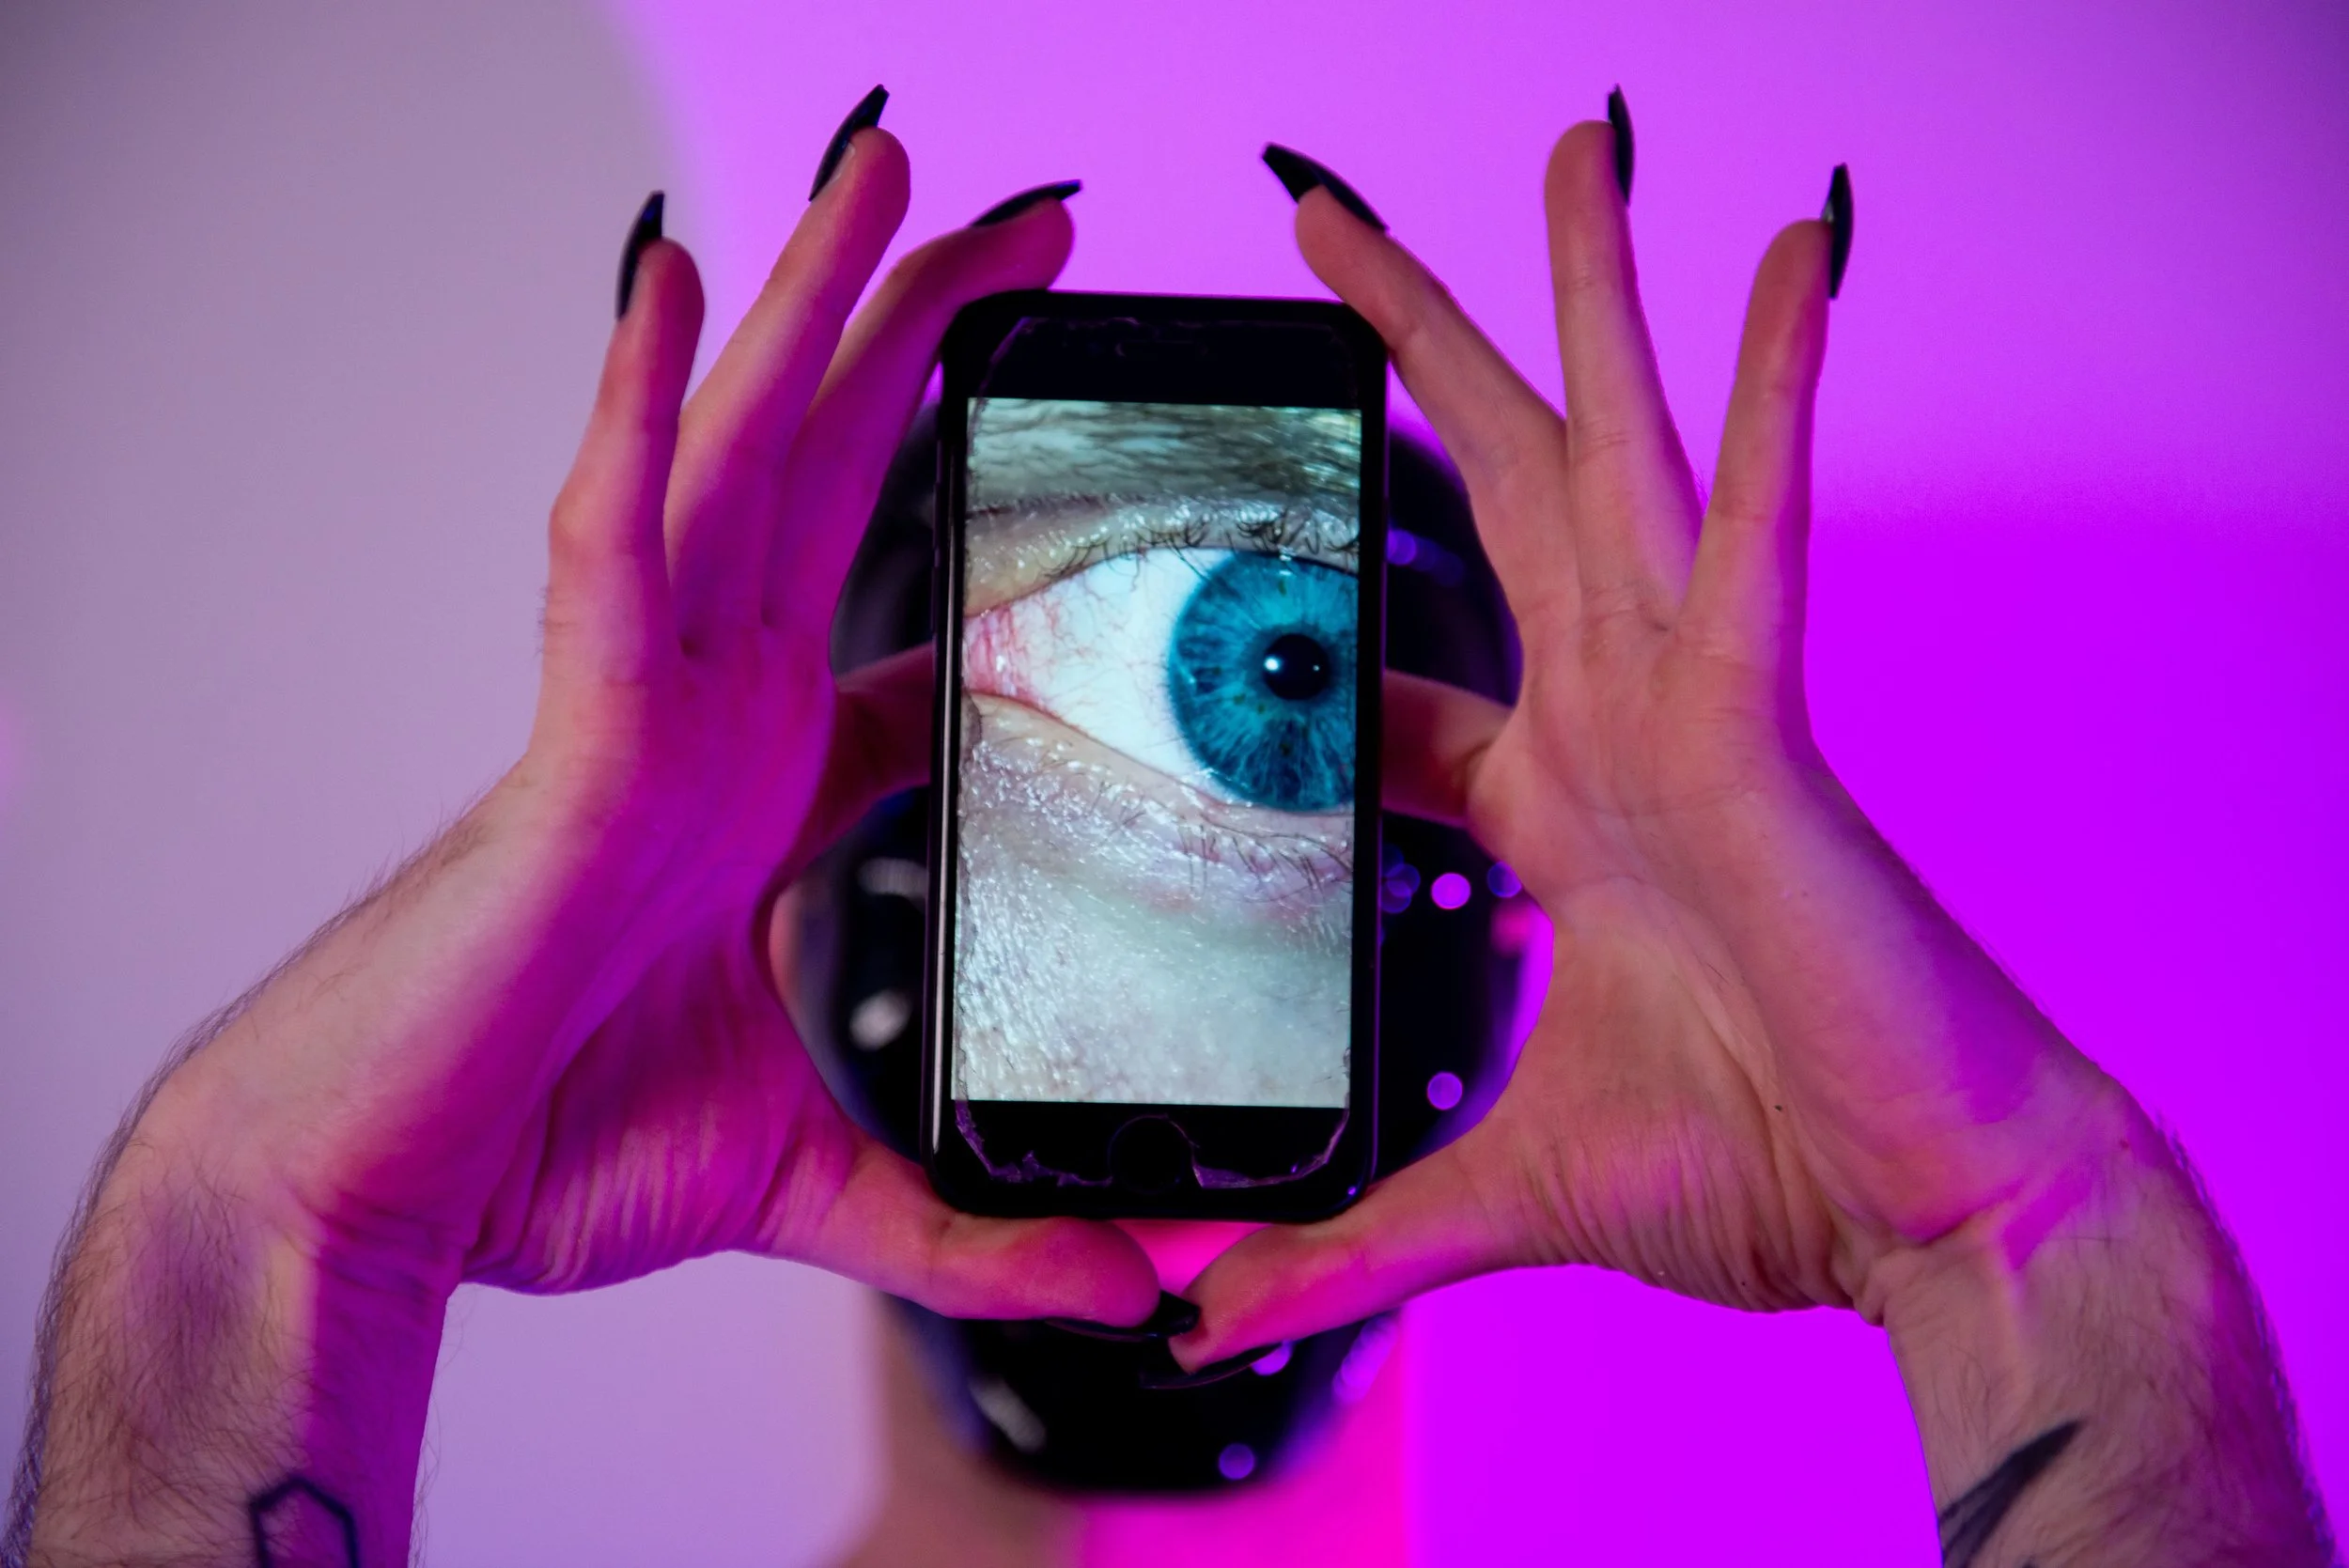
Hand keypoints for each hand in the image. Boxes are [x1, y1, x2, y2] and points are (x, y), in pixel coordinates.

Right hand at [27, 129, 1152, 1562]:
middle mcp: (709, 709)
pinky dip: (636, 413)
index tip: (1084, 456)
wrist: (396, 1197)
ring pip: (734, 461)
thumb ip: (981, 1232)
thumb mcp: (824, 1178)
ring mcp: (640, 705)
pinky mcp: (575, 740)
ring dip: (809, 309)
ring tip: (888, 168)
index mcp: (764, 776)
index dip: (980, 514)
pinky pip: (607, 544)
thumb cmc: (549, 1146)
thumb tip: (1142, 1290)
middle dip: (926, 340)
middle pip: (831, 476)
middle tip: (1036, 227)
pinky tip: (677, 288)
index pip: (896, 600)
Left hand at [1181, 123, 2328, 1563]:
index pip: (1397, 672)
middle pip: (1500, 492)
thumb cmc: (1753, 1172)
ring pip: (1624, 455)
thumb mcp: (1492, 1190)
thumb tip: (1214, 1323)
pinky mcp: (1766, 726)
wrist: (1916, 1219)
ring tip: (1567, 147)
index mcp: (1555, 804)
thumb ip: (1349, 1243)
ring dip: (1595, 300)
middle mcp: (1619, 721)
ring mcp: (1693, 704)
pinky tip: (1788, 255)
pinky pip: (1766, 526)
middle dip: (1424, 350)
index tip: (1214, 552)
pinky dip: (1782, 388)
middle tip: (1327, 223)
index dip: (1302, 614)